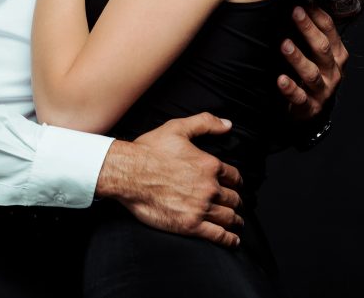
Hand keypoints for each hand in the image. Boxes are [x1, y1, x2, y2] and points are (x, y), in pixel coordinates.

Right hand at [96, 113, 243, 246]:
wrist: (127, 173)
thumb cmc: (149, 151)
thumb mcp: (177, 128)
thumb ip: (205, 123)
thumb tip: (227, 125)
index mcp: (209, 165)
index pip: (234, 177)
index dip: (236, 182)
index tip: (235, 186)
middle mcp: (209, 187)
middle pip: (234, 198)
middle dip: (236, 201)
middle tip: (235, 205)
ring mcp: (200, 208)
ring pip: (229, 217)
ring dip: (235, 220)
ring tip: (236, 222)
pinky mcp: (190, 225)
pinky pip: (218, 235)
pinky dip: (229, 240)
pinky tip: (233, 240)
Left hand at [277, 6, 347, 120]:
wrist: (312, 110)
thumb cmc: (312, 72)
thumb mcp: (315, 53)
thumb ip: (309, 33)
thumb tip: (294, 3)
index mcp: (336, 54)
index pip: (329, 30)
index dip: (317, 15)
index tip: (302, 0)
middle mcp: (333, 71)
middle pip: (322, 48)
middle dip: (308, 29)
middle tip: (294, 12)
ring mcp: (323, 90)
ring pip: (311, 73)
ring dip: (298, 58)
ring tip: (285, 44)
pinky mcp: (310, 107)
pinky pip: (300, 98)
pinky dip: (290, 89)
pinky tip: (281, 80)